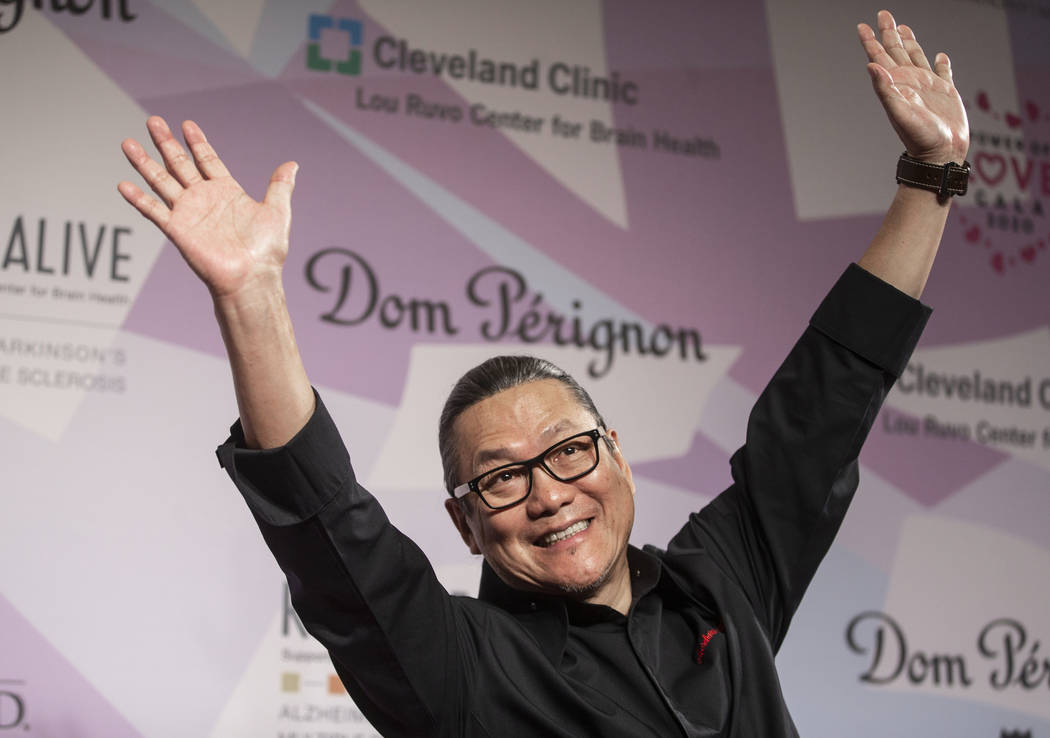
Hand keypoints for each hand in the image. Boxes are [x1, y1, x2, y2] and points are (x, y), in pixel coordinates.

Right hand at [118, 117, 297, 299]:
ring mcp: (189, 213)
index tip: (186, 124)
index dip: (197, 142)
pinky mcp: (178, 230)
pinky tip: (123, 184)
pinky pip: (154, 211)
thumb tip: (292, 164)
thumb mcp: (277, 211)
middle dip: (166, 143)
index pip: (207, 160)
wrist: (253, 277)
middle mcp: (204, 199)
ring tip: (128, 142)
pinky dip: (138, 199)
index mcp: (226, 192)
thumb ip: (280, 186)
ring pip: (161, 181)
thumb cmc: (267, 251)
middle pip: (180, 164)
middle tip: (153, 120)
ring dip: (144, 163)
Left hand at [858, 10, 968, 163]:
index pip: (879, 57)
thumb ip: (884, 89)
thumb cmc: (919, 137)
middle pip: (896, 51)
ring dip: (910, 42)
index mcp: (896, 84)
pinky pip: (944, 73)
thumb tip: (870, 65)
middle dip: (889, 32)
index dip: (871, 41)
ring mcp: (928, 87)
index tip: (862, 25)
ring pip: (917, 57)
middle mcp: (909, 83)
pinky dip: (942, 63)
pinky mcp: (946, 93)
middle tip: (883, 14)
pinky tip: (941, 56)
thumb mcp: (899, 112)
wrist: (940, 154)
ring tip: (904, 28)